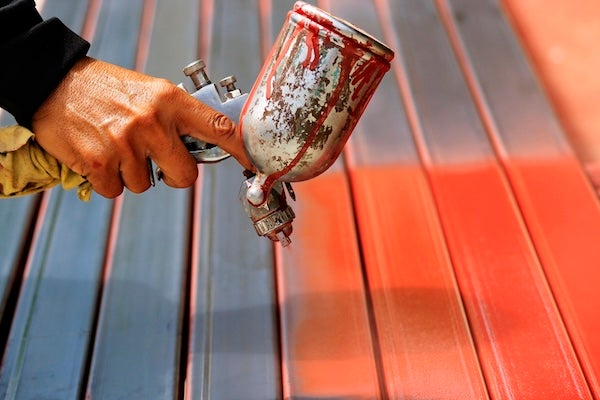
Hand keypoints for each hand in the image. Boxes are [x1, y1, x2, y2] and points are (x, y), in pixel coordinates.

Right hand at [31, 56, 252, 197]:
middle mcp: (152, 122)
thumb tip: (206, 146)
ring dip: (133, 174)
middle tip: (157, 161)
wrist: (55, 83)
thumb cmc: (107, 90)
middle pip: (185, 177)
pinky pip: (117, 191)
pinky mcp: (98, 163)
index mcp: (171, 101)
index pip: (218, 127)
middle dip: (173, 176)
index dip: (240, 150)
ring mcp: (125, 144)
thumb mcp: (151, 92)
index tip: (253, 163)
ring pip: (145, 186)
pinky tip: (100, 156)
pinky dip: (109, 180)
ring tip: (117, 147)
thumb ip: (178, 118)